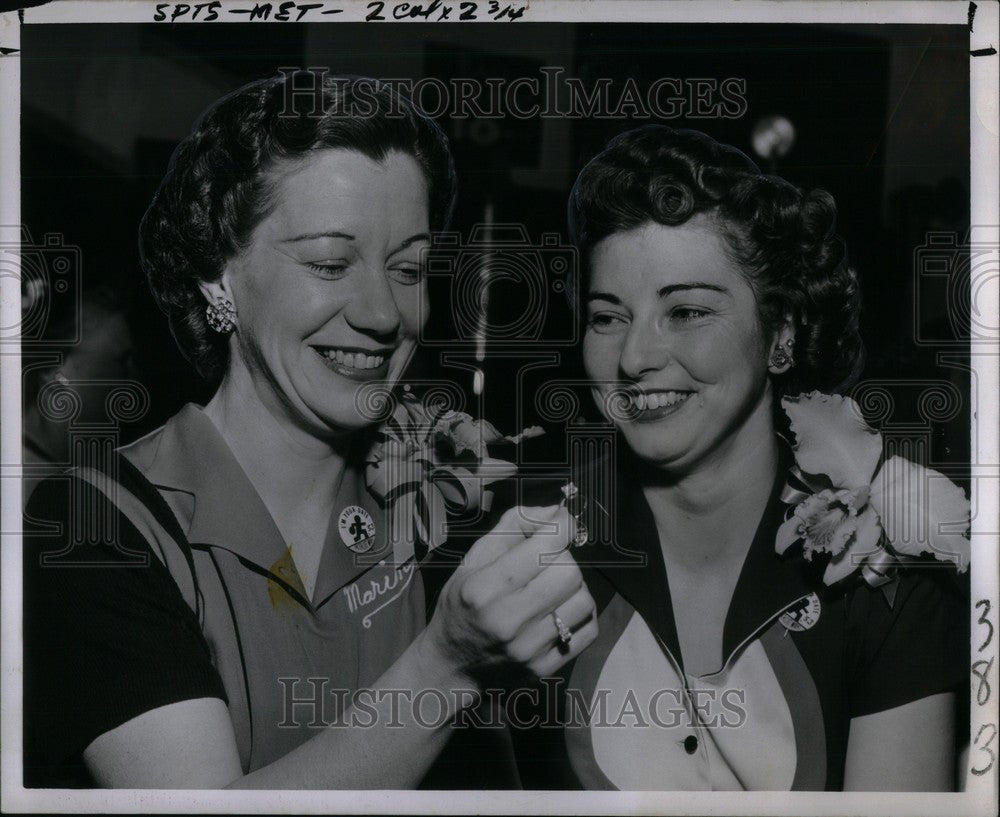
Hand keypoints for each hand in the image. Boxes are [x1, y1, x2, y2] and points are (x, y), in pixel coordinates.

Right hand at [419, 504, 597, 684]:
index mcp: (484, 588)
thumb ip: (513, 525)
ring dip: (574, 587)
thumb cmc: (463, 604)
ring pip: (584, 600)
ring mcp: (528, 649)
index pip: (544, 548)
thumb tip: (556, 511)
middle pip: (569, 572)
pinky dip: (581, 614)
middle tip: (548, 563)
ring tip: (554, 588)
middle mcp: (507, 620)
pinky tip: (561, 610)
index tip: (562, 523)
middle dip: (563, 559)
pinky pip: (588, 630)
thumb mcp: (473, 558)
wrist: (452, 664)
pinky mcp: (545, 668)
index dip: (561, 527)